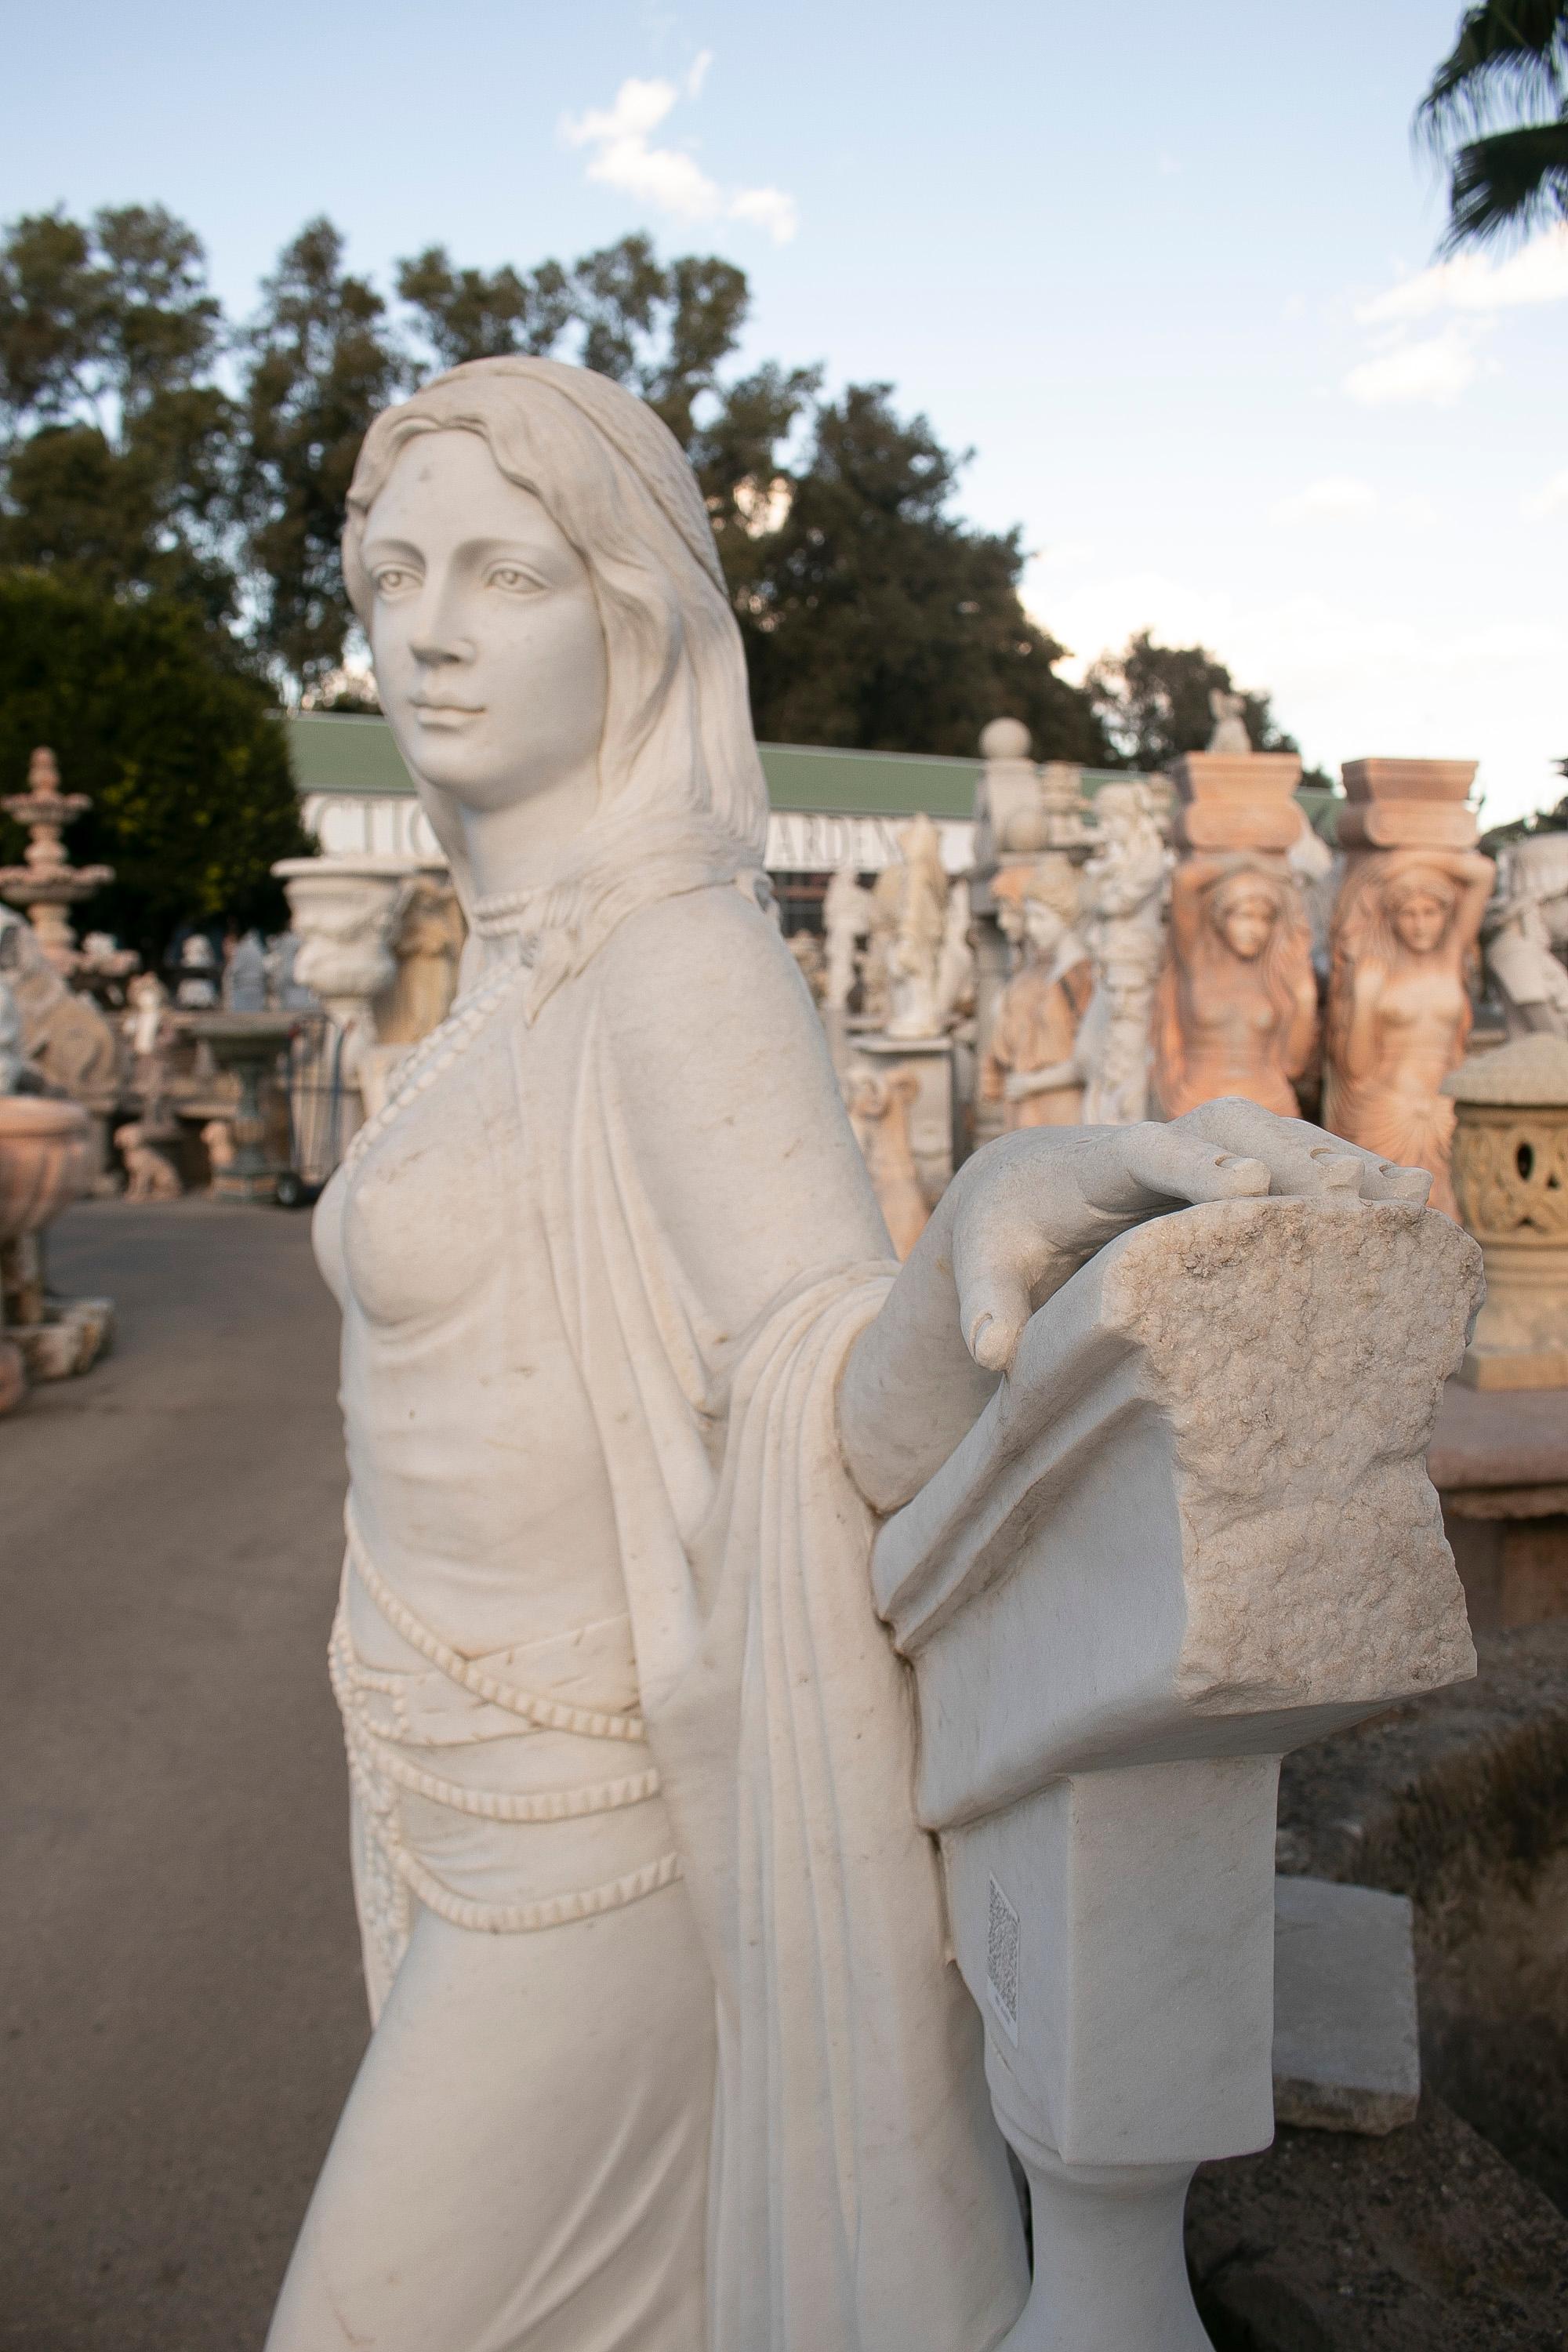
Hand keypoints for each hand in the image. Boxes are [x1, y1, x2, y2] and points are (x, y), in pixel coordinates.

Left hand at [949, 1098, 1428, 1374]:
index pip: (1148, 1150)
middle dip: (1291, 1157)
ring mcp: (1199, 1151)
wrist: (1020, 1188)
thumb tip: (992, 1352)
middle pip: (1232, 1128)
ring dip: (1341, 1162)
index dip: (1199, 1162)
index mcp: (1094, 1165)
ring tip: (1409, 1201)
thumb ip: (983, 1307)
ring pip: (1278, 1135)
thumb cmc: (1004, 1239)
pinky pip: (1298, 1160)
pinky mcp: (1231, 1171)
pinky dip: (1353, 1174)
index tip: (1250, 1184)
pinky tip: (1413, 1203)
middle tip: (1349, 1199)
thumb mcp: (981, 1273)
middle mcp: (1155, 1144)